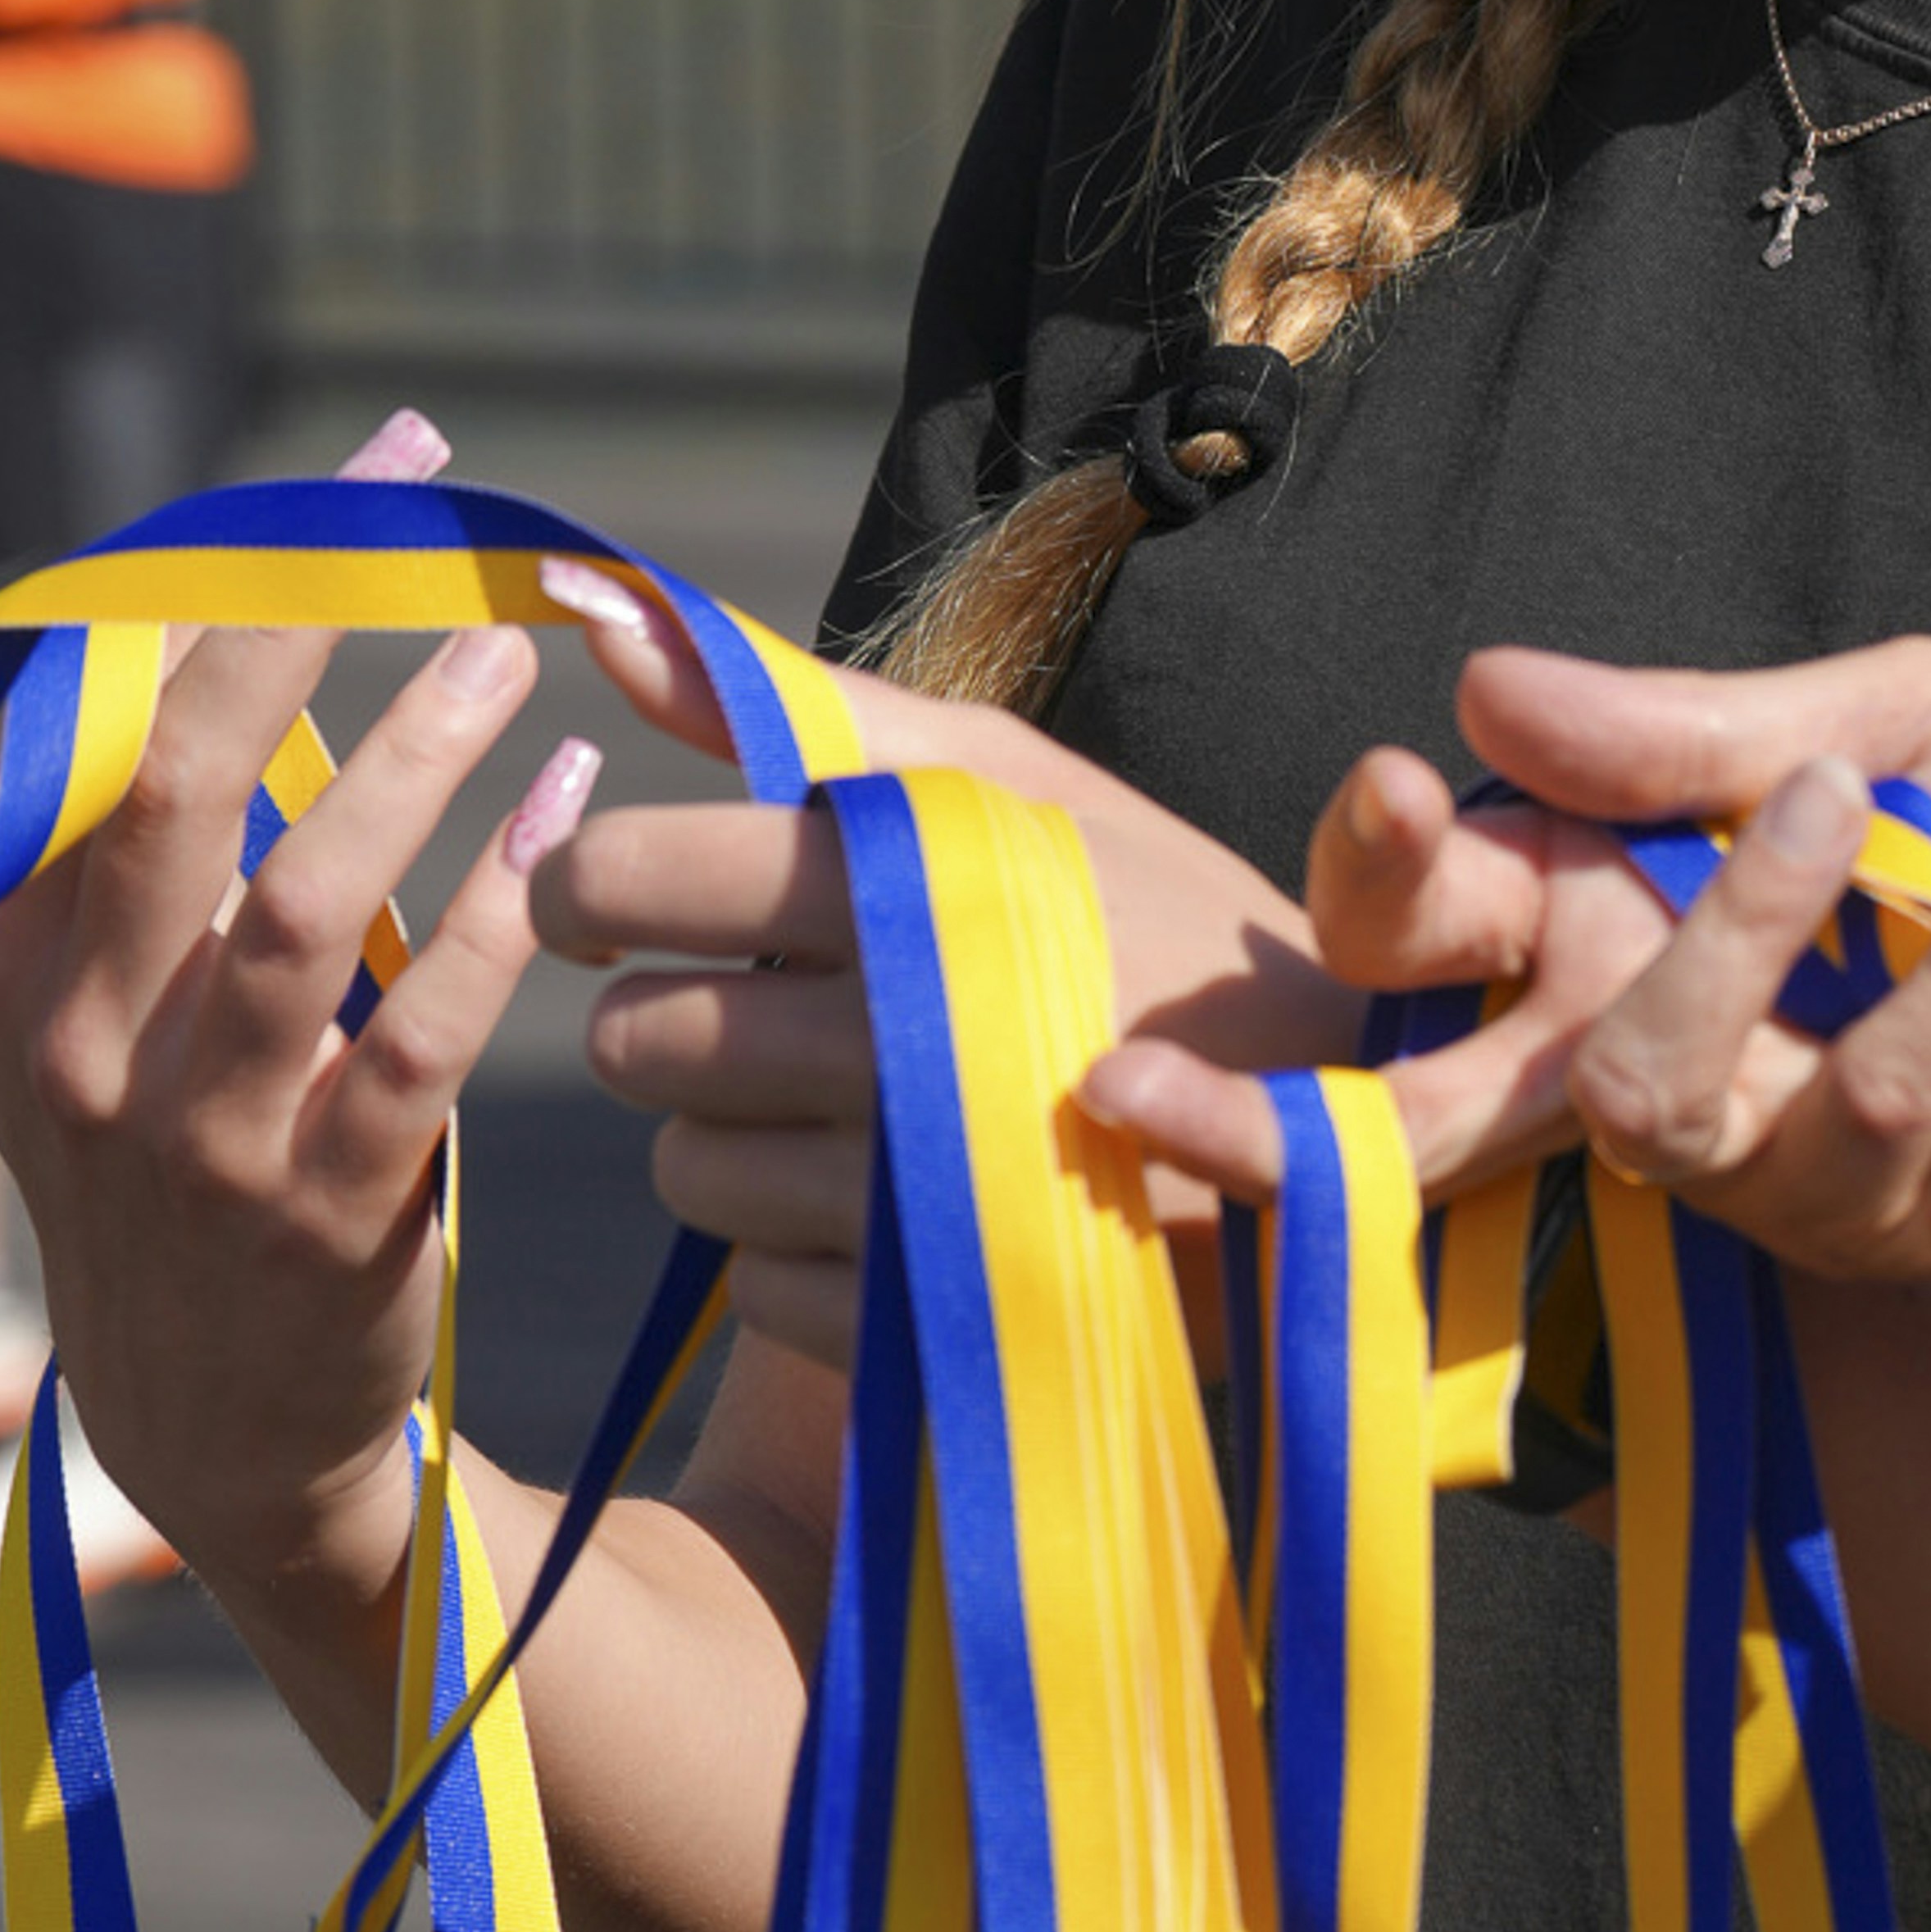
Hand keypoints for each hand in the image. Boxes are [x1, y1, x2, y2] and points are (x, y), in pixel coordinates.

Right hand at [0, 411, 596, 1629]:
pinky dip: (500, 917)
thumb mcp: (66, 1021)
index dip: (187, 588)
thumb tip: (157, 629)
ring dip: (417, 756)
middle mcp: (79, 1050)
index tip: (313, 486)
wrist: (214, 1430)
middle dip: (290, 611)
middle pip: (172, 782)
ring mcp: (202, 1142)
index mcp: (3, 975)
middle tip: (409, 493)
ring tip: (507, 647)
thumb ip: (89, 856)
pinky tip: (565, 818)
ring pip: (309, 906)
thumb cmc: (161, 1167)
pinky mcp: (328, 1218)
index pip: (73, 735)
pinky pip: (426, 1040)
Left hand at [530, 574, 1349, 1367]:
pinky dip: (800, 1244)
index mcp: (904, 884)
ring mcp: (917, 1200)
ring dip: (735, 1134)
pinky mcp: (931, 1321)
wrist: (1339, 1105)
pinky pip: (756, 1286)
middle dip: (679, 1013)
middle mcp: (900, 1042)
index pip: (624, 881)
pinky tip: (894, 1196)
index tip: (620, 896)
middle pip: (634, 1042)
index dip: (592, 885)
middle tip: (774, 1000)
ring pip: (684, 1171)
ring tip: (851, 1099)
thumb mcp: (997, 776)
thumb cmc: (1138, 909)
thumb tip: (598, 610)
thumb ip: (788, 701)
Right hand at [1092, 631, 1930, 1281]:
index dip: (1376, 872)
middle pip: (1412, 1113)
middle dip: (1255, 1125)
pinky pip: (1841, 1125)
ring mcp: (1738, 1158)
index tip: (1397, 792)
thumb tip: (1478, 691)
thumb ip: (1688, 731)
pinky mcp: (1859, 1231)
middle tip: (1124, 1106)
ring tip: (1857, 815)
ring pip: (1630, 1097)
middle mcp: (1635, 1046)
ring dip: (1730, 939)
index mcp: (1610, 905)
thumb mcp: (1892, 721)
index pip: (1423, 916)